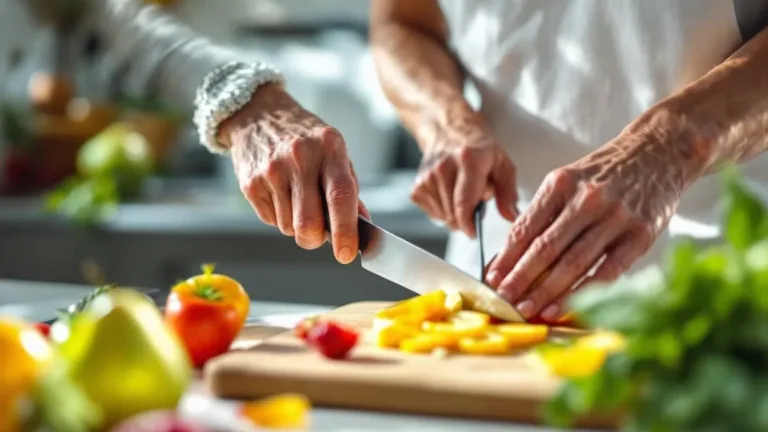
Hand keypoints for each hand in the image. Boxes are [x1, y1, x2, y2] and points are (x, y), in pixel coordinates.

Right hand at [219, 84, 367, 263]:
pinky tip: (280, 194)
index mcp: (329, 148)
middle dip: (316, 239)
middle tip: (319, 235)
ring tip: (297, 200)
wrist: (259, 115)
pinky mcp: (251, 184)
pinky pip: (271, 221)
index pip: (340, 196)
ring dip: (297, 226)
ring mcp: (272, 171)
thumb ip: (348, 188)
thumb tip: (362, 225)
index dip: (346, 231)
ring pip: (289, 228)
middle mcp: (299, 158)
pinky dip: (280, 217)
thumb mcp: (333, 152)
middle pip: (309, 223)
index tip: (347, 254)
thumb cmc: (305, 138)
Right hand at [411, 109, 517, 236]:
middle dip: (467, 217)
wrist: (447, 129)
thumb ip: (508, 192)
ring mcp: (427, 178)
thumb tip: (511, 216)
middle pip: (453, 215)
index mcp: (468, 160)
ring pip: (443, 217)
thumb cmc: (477, 147)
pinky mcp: (417, 187)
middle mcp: (443, 168)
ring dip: (455, 214)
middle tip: (475, 200)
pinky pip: (433, 214)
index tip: (474, 232)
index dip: (469, 224)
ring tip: (461, 193)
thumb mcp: (502, 163)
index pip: (464, 203)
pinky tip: (449, 194)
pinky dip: (443, 211)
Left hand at [486, 118, 697, 319]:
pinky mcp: (640, 235)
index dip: (506, 256)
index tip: (491, 278)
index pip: (526, 227)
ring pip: (574, 263)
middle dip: (521, 278)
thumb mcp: (566, 180)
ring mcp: (616, 218)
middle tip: (503, 299)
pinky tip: (564, 307)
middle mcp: (587, 200)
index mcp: (561, 184)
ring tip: (528, 308)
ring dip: (548, 291)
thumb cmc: (604, 173)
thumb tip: (508, 255)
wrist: (657, 154)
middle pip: (546, 248)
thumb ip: (541, 214)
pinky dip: (584, 292)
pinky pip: (608, 271)